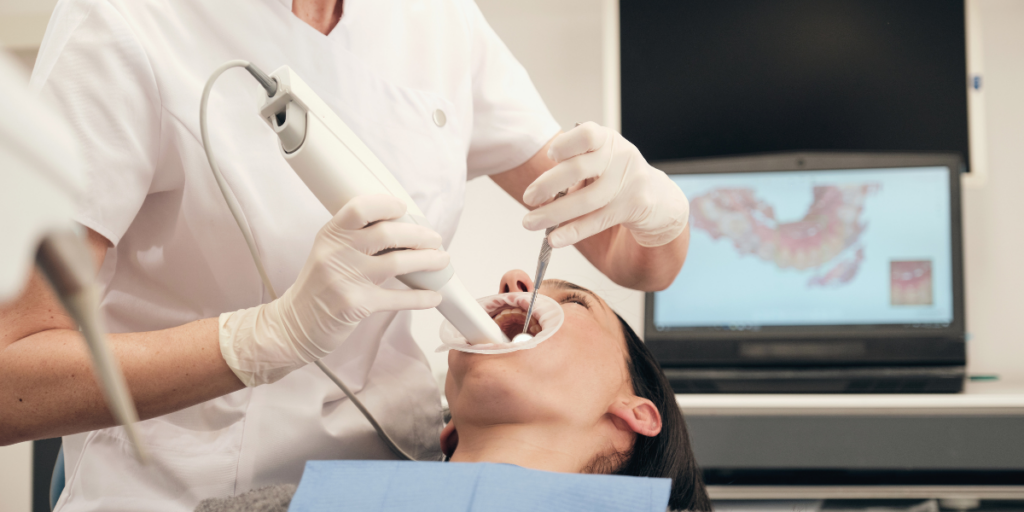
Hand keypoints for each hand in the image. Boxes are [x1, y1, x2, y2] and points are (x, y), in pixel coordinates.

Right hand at [219, 195, 448, 385]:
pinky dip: (421, 298)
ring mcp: (346, 279)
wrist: (293, 324)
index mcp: (331, 234)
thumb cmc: (318, 286)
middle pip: (387, 233)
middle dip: (419, 234)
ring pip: (398, 262)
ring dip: (427, 260)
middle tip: (436, 238)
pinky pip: (398, 299)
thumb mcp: (328, 253)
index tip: (404, 208)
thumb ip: (356, 239)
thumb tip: (401, 227)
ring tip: (442, 260)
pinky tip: (435, 297)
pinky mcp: (356, 305)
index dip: (386, 204)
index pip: (360, 208)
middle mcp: (337, 253)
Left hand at [521, 122, 689, 247]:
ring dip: (553, 214)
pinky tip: (554, 239)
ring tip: (529, 222)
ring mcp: (628, 182)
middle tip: (528, 197)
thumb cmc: (616, 176)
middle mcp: (619, 157)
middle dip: (547, 185)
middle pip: (578, 169)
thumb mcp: (600, 161)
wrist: (658, 197)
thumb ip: (573, 169)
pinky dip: (573, 232)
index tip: (550, 156)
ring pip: (585, 201)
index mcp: (606, 140)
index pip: (586, 135)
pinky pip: (597, 221)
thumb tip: (539, 194)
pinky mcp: (633, 207)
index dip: (565, 145)